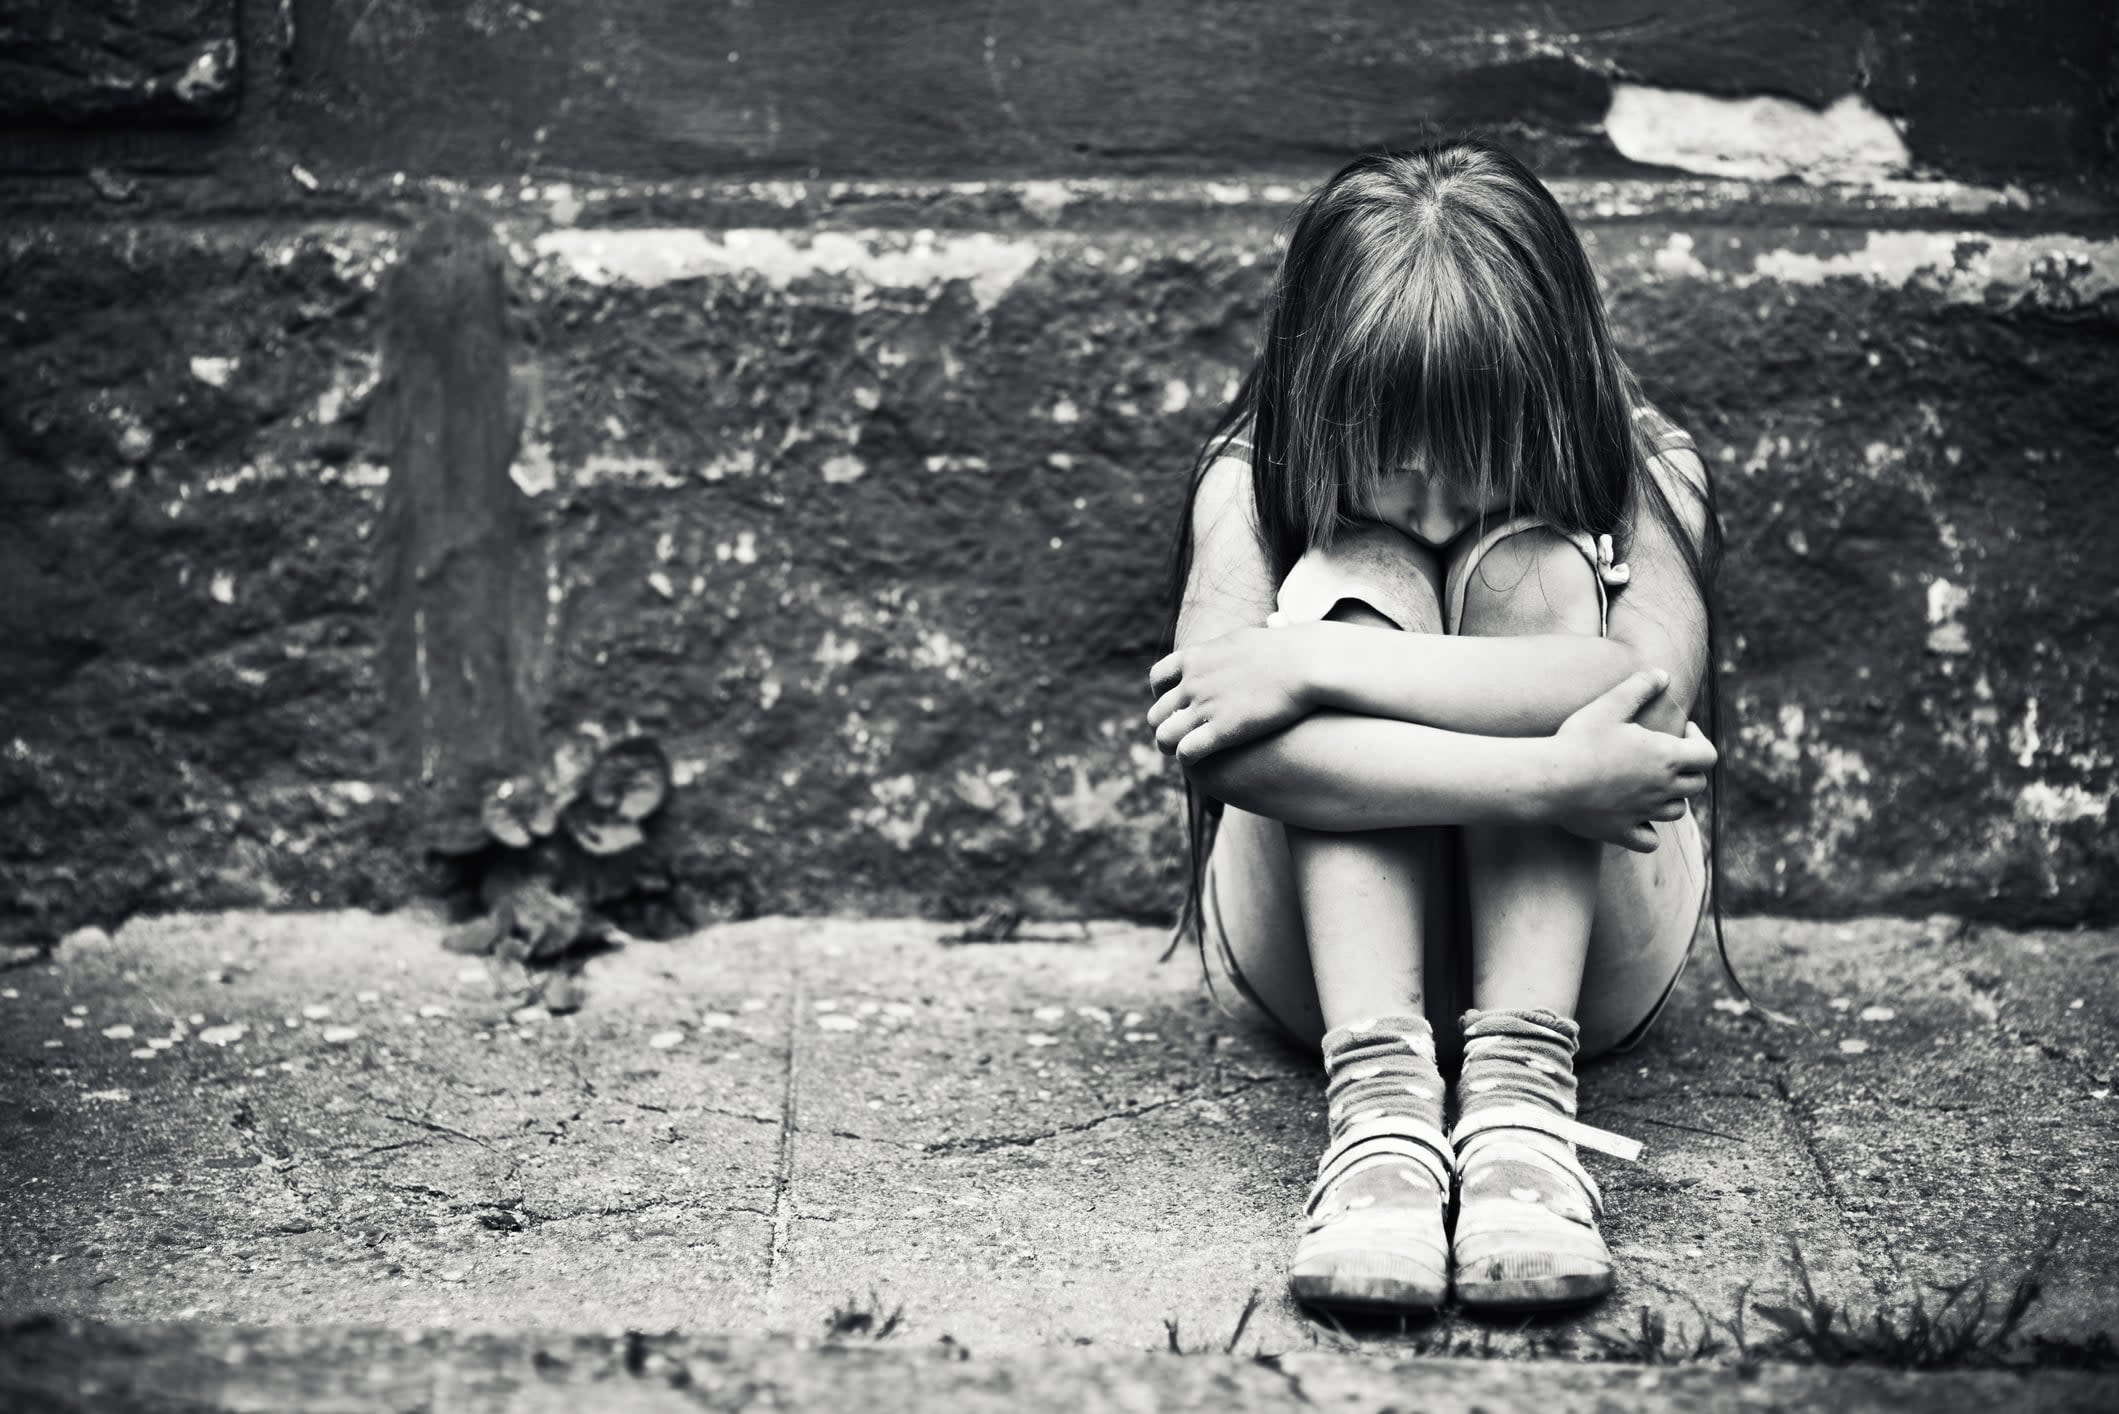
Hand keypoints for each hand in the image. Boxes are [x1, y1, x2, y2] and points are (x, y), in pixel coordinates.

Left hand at [1147, 622, 1318, 763]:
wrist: (1307, 663)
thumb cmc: (1292, 649)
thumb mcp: (1258, 635)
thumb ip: (1247, 640)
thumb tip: (1271, 624)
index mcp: (1197, 657)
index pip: (1158, 677)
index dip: (1161, 695)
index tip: (1174, 705)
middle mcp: (1193, 682)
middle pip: (1157, 711)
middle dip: (1164, 726)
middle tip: (1178, 735)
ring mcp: (1204, 706)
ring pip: (1164, 735)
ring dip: (1169, 746)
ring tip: (1181, 753)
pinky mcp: (1222, 730)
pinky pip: (1187, 751)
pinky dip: (1188, 758)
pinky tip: (1198, 761)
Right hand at [1546, 670, 1717, 851]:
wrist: (1550, 780)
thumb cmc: (1579, 739)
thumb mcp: (1609, 705)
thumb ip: (1639, 687)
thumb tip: (1663, 675)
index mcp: (1665, 757)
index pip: (1708, 755)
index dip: (1699, 741)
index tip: (1680, 732)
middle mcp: (1662, 788)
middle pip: (1696, 784)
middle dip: (1688, 768)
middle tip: (1663, 755)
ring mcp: (1643, 813)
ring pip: (1677, 811)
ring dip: (1672, 797)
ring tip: (1650, 783)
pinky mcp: (1621, 832)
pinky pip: (1650, 840)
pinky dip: (1650, 831)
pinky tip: (1636, 817)